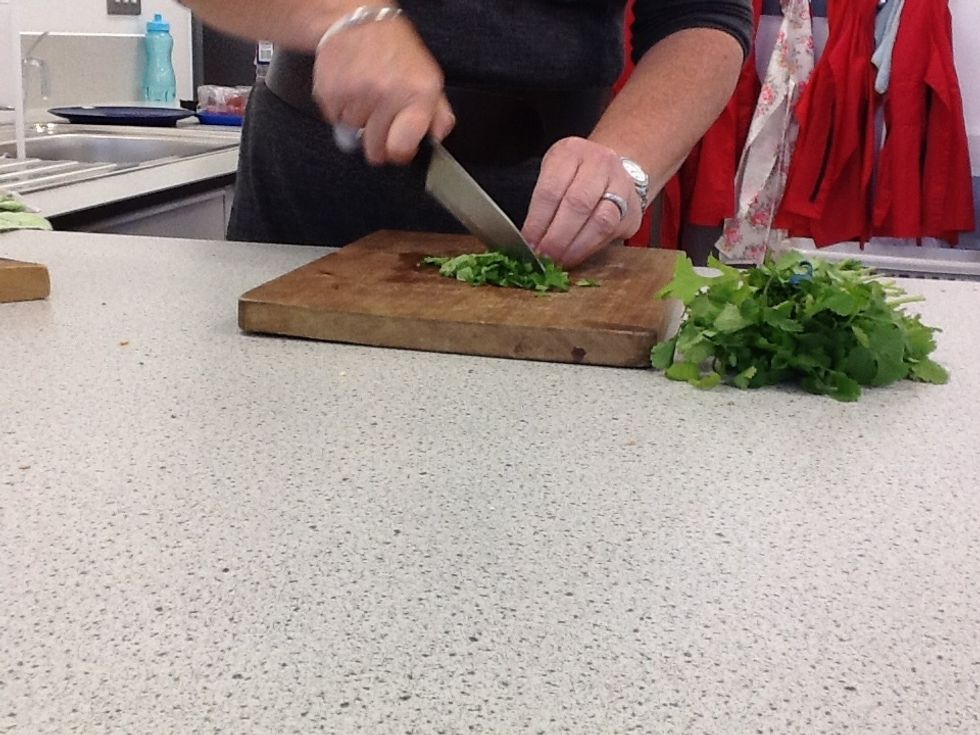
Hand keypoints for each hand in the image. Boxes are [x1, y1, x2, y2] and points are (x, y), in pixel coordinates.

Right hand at [312, 14, 454, 165]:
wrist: (357, 20)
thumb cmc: (395, 49)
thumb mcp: (428, 77)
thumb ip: (438, 113)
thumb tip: (437, 138)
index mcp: (417, 95)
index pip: (401, 149)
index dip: (399, 153)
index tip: (397, 148)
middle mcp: (387, 95)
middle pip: (375, 150)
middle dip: (377, 142)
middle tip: (380, 120)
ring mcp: (356, 95)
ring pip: (353, 135)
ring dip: (358, 122)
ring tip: (365, 96)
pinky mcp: (330, 93)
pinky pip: (334, 120)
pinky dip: (340, 111)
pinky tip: (350, 90)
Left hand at [522, 137, 643, 268]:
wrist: (613, 170)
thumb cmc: (575, 176)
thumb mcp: (554, 176)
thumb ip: (542, 204)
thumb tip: (529, 241)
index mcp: (571, 152)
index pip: (551, 190)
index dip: (538, 221)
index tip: (528, 243)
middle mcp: (600, 163)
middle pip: (577, 204)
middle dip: (557, 237)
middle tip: (543, 256)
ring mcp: (621, 185)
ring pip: (600, 221)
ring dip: (576, 246)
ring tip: (559, 260)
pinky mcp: (632, 210)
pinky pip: (611, 233)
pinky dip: (590, 248)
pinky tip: (575, 256)